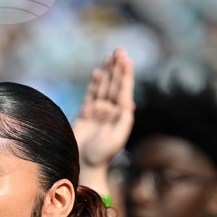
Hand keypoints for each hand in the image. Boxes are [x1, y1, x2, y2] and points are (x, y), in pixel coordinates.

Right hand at [73, 48, 134, 171]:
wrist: (86, 166)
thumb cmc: (103, 156)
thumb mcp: (117, 140)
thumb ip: (124, 122)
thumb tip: (130, 103)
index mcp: (121, 115)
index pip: (124, 90)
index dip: (125, 75)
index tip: (127, 60)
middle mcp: (111, 111)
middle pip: (115, 85)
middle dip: (117, 68)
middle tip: (120, 50)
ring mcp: (98, 112)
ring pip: (104, 87)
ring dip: (108, 72)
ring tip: (111, 56)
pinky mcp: (86, 115)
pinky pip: (91, 96)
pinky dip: (94, 84)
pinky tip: (98, 73)